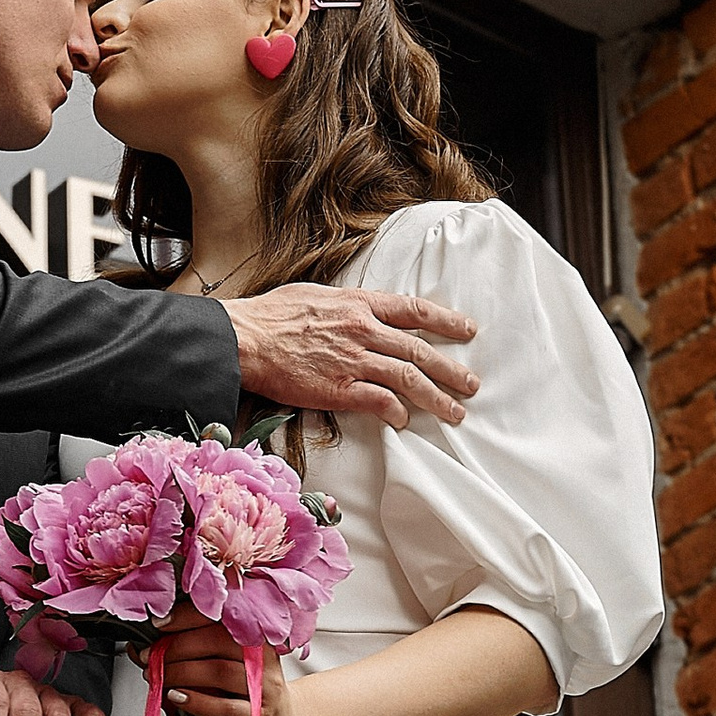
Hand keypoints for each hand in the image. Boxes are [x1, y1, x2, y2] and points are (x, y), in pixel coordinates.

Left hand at [157, 619, 320, 715]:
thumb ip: (190, 657)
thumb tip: (142, 651)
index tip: (159, 623)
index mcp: (254, 637)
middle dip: (176, 647)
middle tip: (150, 657)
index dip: (187, 616)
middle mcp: (262, 658)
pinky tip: (177, 698)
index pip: (221, 616)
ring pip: (218, 670)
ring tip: (158, 678)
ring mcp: (264, 688)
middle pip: (217, 639)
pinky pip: (226, 707)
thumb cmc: (249, 696)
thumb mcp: (224, 670)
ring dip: (180, 672)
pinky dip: (197, 701)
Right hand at [227, 285, 476, 426]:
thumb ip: (347, 305)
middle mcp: (362, 330)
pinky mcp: (338, 389)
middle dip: (451, 369)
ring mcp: (352, 361)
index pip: (414, 310)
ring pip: (407, 378)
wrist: (243, 339)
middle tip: (471, 384)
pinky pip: (379, 401)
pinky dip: (397, 411)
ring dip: (436, 397)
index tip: (467, 330)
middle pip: (419, 350)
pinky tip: (405, 420)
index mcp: (358, 303)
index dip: (446, 320)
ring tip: (454, 411)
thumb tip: (363, 310)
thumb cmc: (271, 316)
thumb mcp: (316, 295)